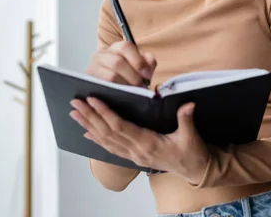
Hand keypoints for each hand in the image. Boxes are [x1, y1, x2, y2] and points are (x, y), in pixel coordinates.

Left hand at [70, 97, 209, 184]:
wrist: (194, 170)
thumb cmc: (192, 153)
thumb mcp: (192, 136)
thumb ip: (186, 119)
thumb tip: (188, 104)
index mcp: (149, 144)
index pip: (121, 127)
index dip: (106, 113)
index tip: (94, 99)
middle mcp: (137, 151)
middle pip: (108, 133)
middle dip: (90, 116)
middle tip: (76, 102)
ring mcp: (134, 156)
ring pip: (106, 140)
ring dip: (89, 126)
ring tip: (75, 113)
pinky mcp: (134, 157)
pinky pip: (111, 148)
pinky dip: (97, 139)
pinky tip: (86, 132)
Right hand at [86, 41, 156, 86]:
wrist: (113, 82)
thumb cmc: (129, 72)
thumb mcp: (140, 64)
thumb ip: (148, 62)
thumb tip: (146, 70)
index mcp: (117, 47)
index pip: (126, 47)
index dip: (138, 61)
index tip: (146, 75)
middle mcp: (102, 54)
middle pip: (117, 62)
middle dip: (132, 77)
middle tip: (141, 87)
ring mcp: (93, 67)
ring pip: (110, 76)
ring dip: (124, 85)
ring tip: (133, 92)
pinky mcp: (90, 81)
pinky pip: (103, 87)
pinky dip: (115, 91)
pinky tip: (122, 94)